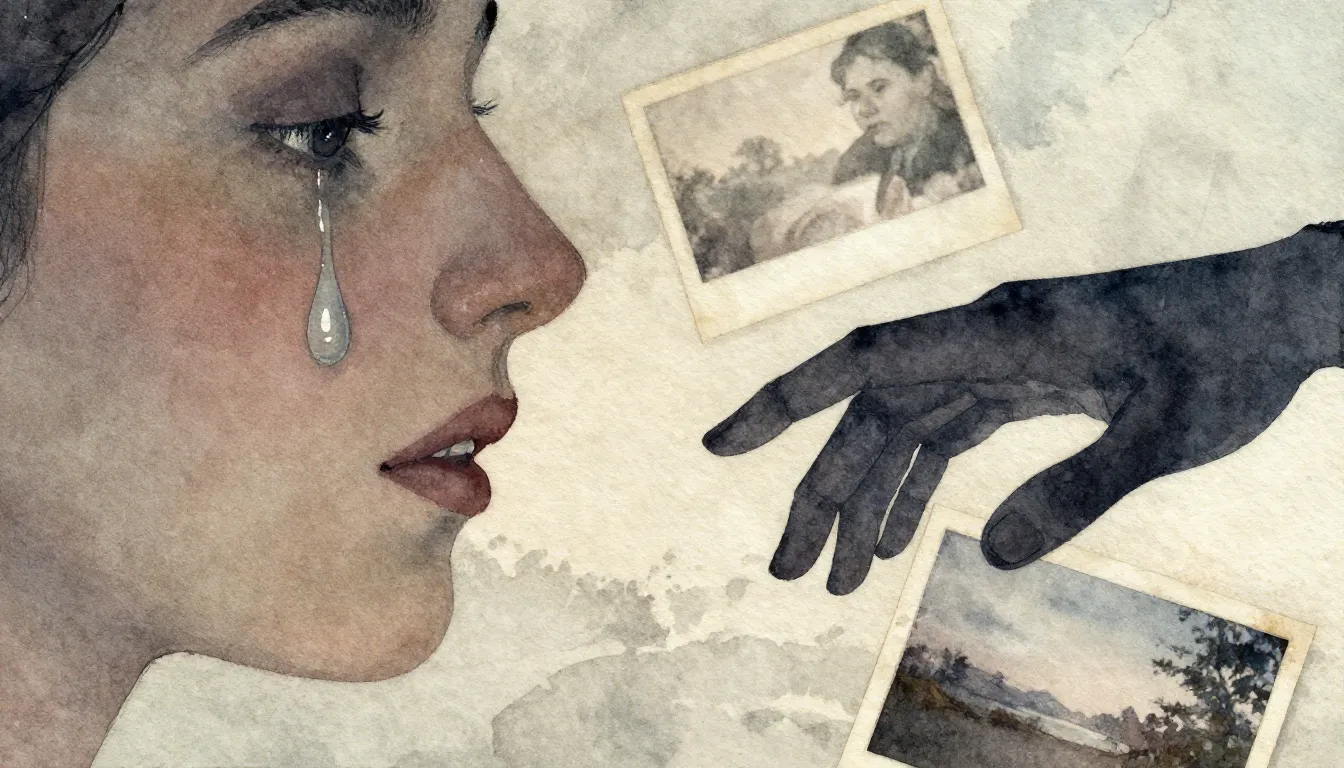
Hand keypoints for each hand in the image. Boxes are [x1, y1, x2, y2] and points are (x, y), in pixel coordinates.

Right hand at [704, 223, 1343, 594]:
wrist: (1273, 315)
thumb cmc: (1229, 357)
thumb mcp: (1171, 431)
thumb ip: (1083, 489)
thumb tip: (993, 558)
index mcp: (1000, 333)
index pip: (866, 361)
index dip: (786, 401)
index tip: (721, 444)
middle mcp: (980, 339)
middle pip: (871, 417)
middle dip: (824, 495)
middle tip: (792, 575)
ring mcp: (995, 359)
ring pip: (901, 431)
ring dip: (868, 502)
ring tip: (840, 581)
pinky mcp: (1019, 379)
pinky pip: (945, 435)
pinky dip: (917, 487)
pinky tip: (900, 541)